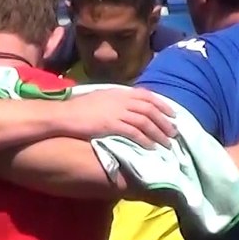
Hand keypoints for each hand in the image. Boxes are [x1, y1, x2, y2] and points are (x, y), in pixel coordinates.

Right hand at [62, 88, 176, 148]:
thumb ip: (115, 100)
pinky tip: (151, 147)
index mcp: (119, 92)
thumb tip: (126, 107)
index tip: (172, 114)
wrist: (64, 115)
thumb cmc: (78, 108)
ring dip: (158, 133)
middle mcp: (121, 100)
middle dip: (164, 122)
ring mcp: (117, 112)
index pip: (147, 96)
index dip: (162, 105)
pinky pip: (134, 133)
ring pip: (146, 122)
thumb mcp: (100, 98)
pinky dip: (145, 140)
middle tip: (174, 133)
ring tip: (167, 143)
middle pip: (150, 110)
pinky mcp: (112, 125)